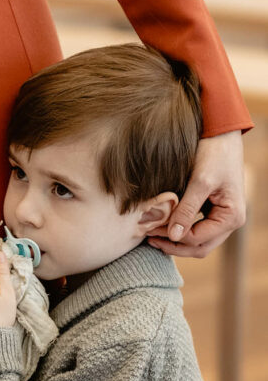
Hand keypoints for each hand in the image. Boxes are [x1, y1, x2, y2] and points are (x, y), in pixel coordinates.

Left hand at [147, 130, 245, 257]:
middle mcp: (231, 221)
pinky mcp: (214, 209)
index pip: (198, 239)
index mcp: (232, 217)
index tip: (151, 231)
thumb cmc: (214, 153)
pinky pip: (198, 228)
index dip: (173, 238)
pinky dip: (181, 229)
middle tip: (149, 239)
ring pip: (199, 241)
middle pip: (200, 247)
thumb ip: (187, 210)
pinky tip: (163, 225)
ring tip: (152, 235)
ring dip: (177, 240)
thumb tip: (174, 236)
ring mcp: (223, 216)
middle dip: (175, 246)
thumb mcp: (200, 182)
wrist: (221, 133)